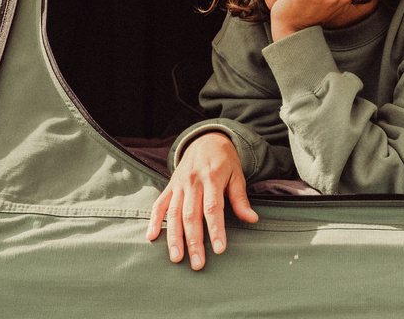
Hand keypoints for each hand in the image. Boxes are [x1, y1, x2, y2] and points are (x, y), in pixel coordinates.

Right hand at [146, 133, 258, 269]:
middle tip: (197, 264)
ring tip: (176, 258)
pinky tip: (151, 237)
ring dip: (174, 237)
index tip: (219, 249)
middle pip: (191, 215)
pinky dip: (154, 220)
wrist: (205, 139)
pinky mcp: (169, 186)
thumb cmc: (224, 160)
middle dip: (194, 241)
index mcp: (212, 178)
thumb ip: (241, 199)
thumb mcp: (237, 175)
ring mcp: (179, 184)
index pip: (213, 208)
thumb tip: (252, 219)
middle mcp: (193, 181)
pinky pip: (159, 204)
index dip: (216, 229)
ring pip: (174, 213)